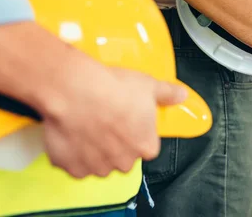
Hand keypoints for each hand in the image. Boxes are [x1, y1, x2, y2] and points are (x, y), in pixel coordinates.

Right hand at [40, 58, 186, 178]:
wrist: (76, 92)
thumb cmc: (114, 90)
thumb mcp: (149, 86)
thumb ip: (167, 94)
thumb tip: (180, 95)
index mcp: (146, 146)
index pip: (146, 145)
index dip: (137, 132)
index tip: (129, 120)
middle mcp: (123, 162)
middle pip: (123, 156)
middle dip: (116, 143)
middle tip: (107, 120)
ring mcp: (96, 167)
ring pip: (98, 161)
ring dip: (94, 149)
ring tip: (88, 124)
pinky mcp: (71, 167)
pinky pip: (74, 163)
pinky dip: (72, 152)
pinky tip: (73, 132)